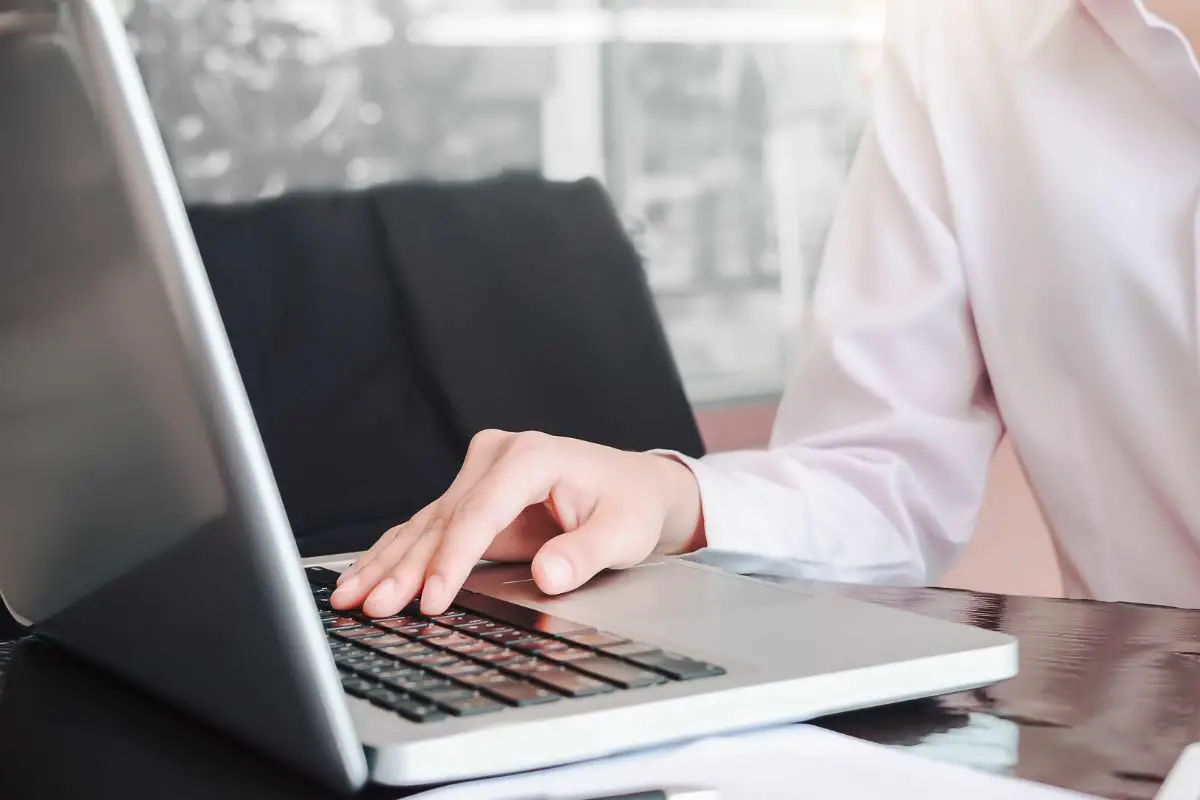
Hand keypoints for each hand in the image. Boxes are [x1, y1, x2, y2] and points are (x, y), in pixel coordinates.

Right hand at [329, 430, 703, 617]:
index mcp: (532, 457)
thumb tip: (548, 576)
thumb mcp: (624, 532)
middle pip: (443, 520)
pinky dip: (397, 556)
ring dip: (387, 564)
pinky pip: (429, 529)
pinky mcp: (472, 496)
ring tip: (349, 596)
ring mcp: (480, 474)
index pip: (480, 514)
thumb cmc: (630, 505)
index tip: (432, 599)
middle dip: (404, 567)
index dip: (453, 560)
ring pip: (426, 525)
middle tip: (371, 604)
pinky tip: (365, 577)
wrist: (635, 487)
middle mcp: (498, 458)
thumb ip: (584, 553)